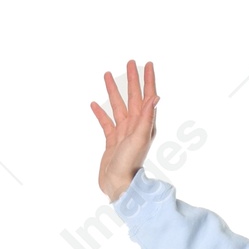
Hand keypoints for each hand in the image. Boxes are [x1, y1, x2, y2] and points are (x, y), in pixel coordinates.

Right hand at [92, 59, 157, 201]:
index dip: (148, 81)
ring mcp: (123, 135)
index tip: (148, 64)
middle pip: (133, 98)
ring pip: (118, 107)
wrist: (119, 186)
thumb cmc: (130, 164)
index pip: (147, 97)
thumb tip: (155, 97)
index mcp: (144, 126)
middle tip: (130, 62)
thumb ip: (146, 117)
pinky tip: (93, 104)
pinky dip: (100, 113)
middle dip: (132, 80)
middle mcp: (135, 128)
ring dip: (113, 91)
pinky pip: (106, 124)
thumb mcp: (139, 138)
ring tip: (106, 75)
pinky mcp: (112, 142)